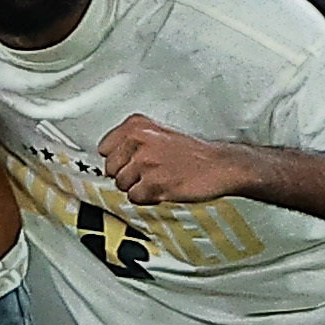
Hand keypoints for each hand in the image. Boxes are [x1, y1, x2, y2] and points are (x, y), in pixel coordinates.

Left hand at [95, 110, 246, 207]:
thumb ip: (132, 141)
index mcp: (138, 126)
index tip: (128, 161)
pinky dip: (147, 198)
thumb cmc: (193, 153)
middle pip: (110, 169)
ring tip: (159, 179)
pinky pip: (134, 198)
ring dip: (138, 187)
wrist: (220, 166)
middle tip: (149, 173)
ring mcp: (146, 163)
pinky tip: (163, 188)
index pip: (104, 148)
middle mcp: (139, 141)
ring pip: (122, 185)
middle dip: (127, 175)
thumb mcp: (159, 134)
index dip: (117, 159)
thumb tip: (107, 157)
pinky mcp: (154, 184)